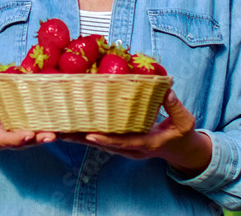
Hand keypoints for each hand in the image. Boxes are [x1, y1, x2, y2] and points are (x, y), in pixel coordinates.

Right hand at [0, 80, 56, 151]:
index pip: (1, 140)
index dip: (15, 139)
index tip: (28, 135)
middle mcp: (0, 139)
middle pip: (20, 143)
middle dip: (36, 140)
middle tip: (51, 136)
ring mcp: (10, 134)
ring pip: (29, 138)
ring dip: (43, 136)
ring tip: (58, 131)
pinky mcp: (18, 127)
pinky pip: (31, 128)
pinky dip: (44, 126)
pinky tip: (57, 121)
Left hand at [61, 90, 211, 175]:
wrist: (179, 150)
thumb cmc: (181, 135)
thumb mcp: (184, 122)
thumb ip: (175, 107)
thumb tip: (166, 90)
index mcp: (146, 144)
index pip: (123, 143)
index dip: (106, 140)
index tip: (89, 134)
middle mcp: (130, 149)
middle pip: (102, 145)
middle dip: (81, 139)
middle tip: (60, 132)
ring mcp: (123, 148)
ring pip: (96, 144)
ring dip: (77, 137)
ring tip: (56, 129)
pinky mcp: (118, 143)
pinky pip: (98, 139)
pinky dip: (83, 134)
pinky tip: (68, 126)